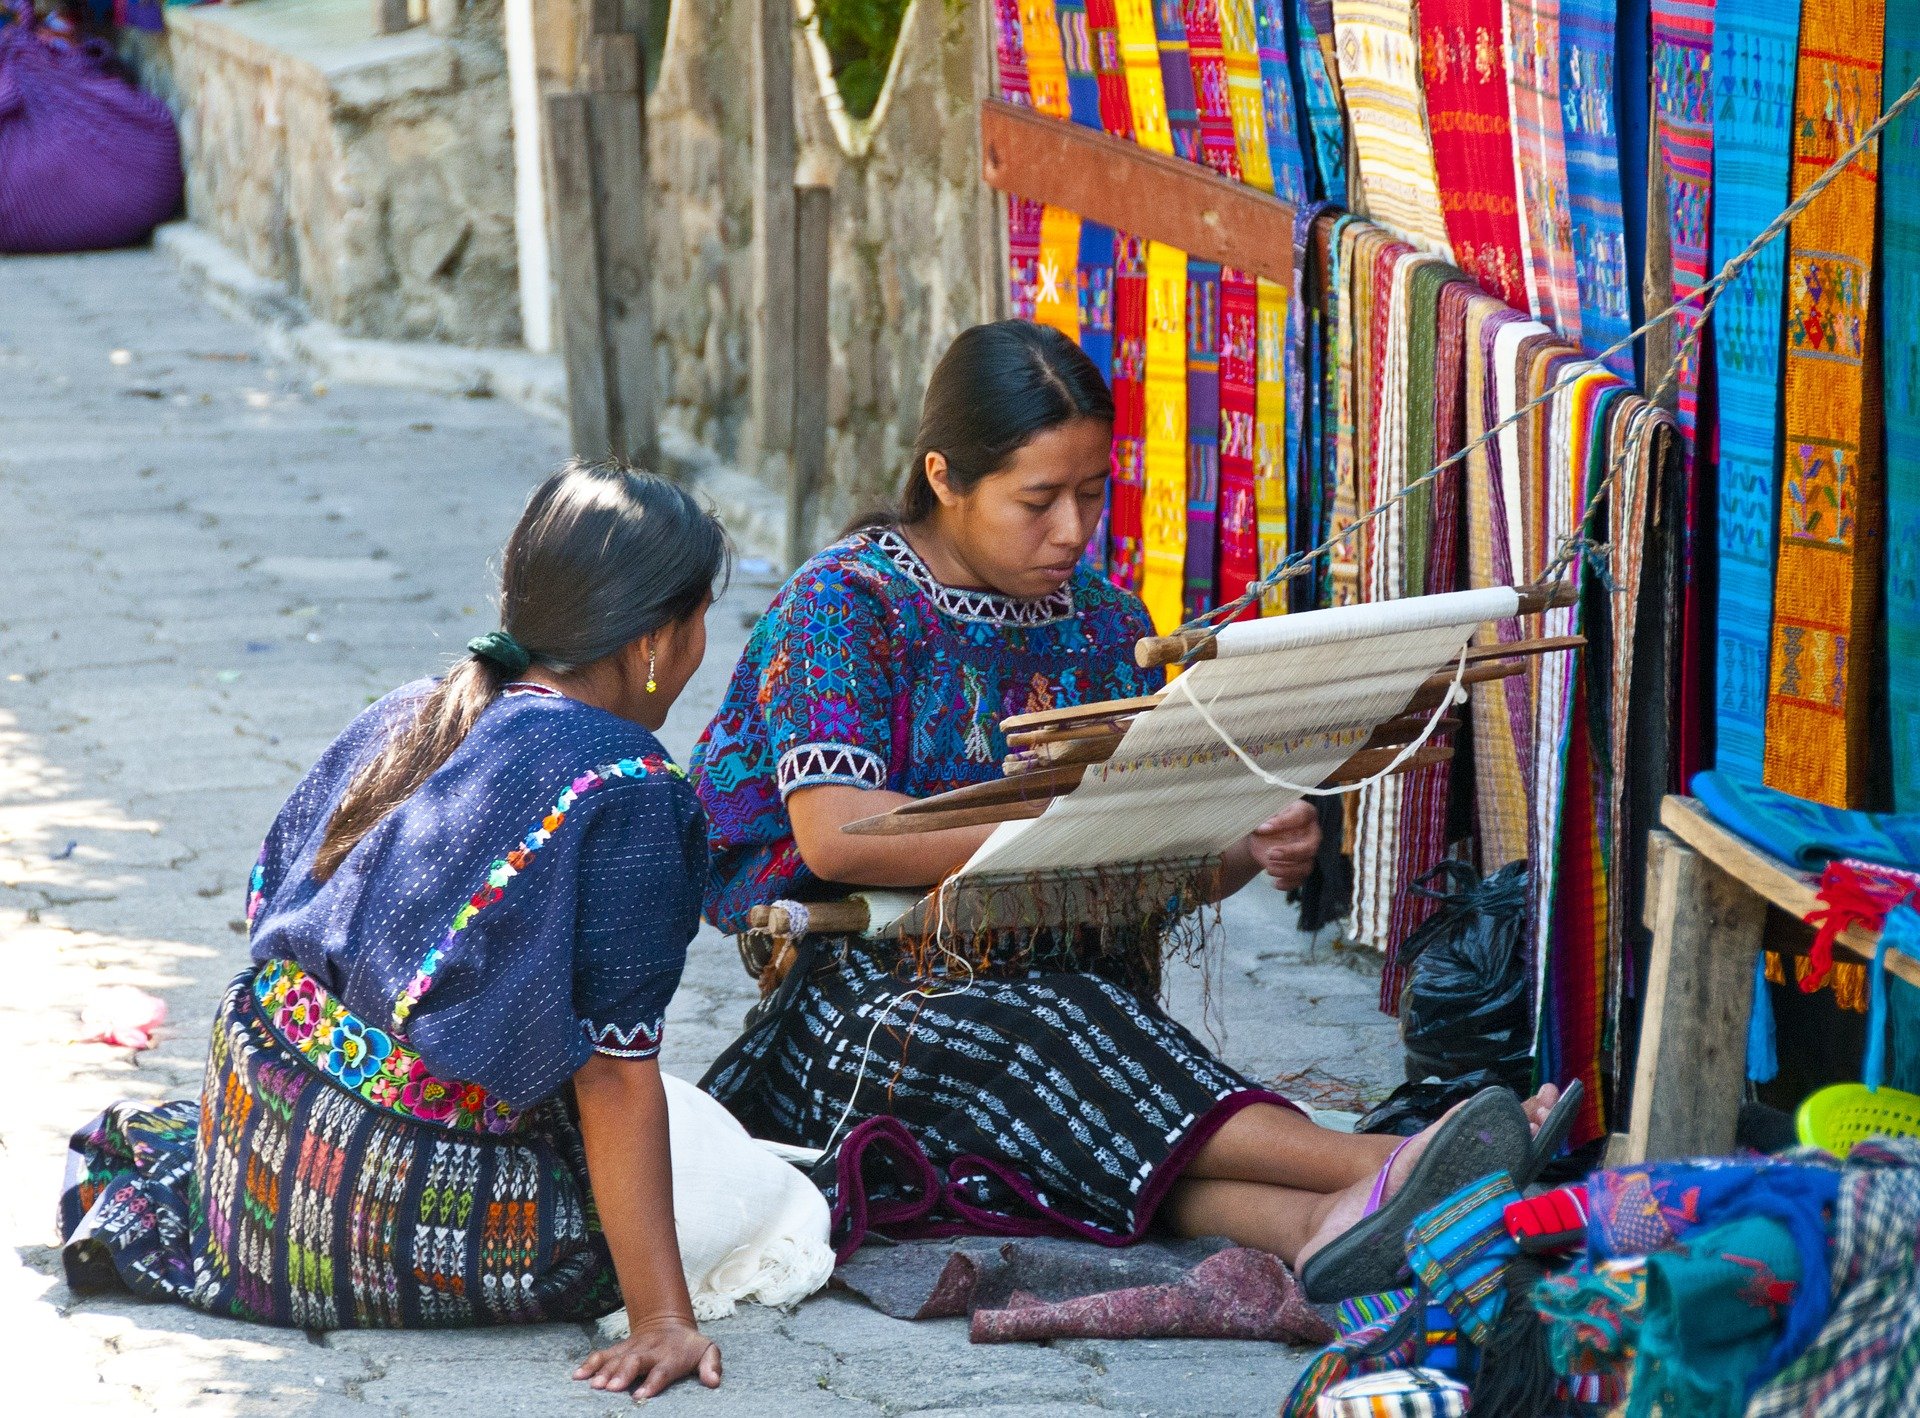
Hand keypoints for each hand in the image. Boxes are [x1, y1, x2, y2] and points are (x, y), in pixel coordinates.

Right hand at [574, 1317, 721, 1401]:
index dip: (653, 1382)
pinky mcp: (620, 1348)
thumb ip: (712, 1365)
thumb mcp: (707, 1350)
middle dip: (623, 1374)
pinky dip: (590, 1363)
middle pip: (635, 1362)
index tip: (642, 1395)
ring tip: (594, 1384)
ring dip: (604, 1371)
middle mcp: (650, 1351)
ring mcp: (632, 1348)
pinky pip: (603, 1354)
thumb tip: (714, 1381)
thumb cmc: (688, 1346)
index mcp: (671, 1355)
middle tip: (611, 1388)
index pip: (662, 1369)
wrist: (669, 1322)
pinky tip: (578, 1374)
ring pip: (616, 1358)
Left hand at [1245, 801, 1320, 890]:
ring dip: (1288, 870)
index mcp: (1305, 812)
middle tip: (1270, 853)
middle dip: (1290, 853)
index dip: (1283, 822)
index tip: (1261, 828)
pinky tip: (1276, 883)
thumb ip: (1264, 817)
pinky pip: (1301, 878)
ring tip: (1268, 869)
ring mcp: (1309, 852)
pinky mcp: (1302, 866)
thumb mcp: (1263, 814)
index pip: (1301, 815)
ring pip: (1306, 866)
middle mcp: (1312, 833)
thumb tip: (1264, 827)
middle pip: (1310, 847)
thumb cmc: (1267, 819)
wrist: (1261, 835)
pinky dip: (1289, 883)